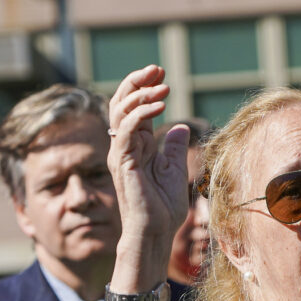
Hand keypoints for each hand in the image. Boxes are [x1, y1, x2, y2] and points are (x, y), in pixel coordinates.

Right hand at [108, 65, 190, 248]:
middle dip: (137, 81)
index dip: (145, 88)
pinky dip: (141, 113)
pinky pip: (126, 129)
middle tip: (157, 68)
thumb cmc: (163, 209)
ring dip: (141, 93)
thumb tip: (180, 127)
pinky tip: (160, 105)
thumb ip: (174, 148)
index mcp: (137, 146)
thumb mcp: (174, 171)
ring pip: (120, 111)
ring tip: (163, 86)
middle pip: (121, 103)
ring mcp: (121, 153)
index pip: (134, 108)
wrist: (154, 233)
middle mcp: (125, 146)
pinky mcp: (122, 162)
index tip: (162, 75)